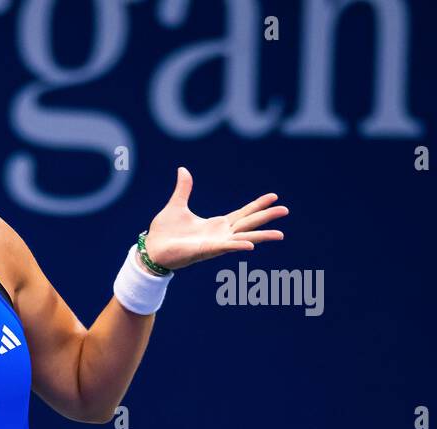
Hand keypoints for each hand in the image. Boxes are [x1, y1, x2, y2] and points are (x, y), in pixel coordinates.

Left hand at [143, 167, 288, 271]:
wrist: (151, 249)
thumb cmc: (163, 232)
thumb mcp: (176, 205)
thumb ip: (183, 189)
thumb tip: (183, 170)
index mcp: (216, 224)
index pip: (242, 213)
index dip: (257, 205)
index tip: (274, 197)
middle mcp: (219, 235)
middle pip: (248, 224)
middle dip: (267, 217)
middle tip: (286, 210)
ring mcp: (214, 244)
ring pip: (243, 238)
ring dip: (261, 236)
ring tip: (280, 234)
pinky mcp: (205, 251)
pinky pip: (225, 248)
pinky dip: (238, 246)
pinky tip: (251, 245)